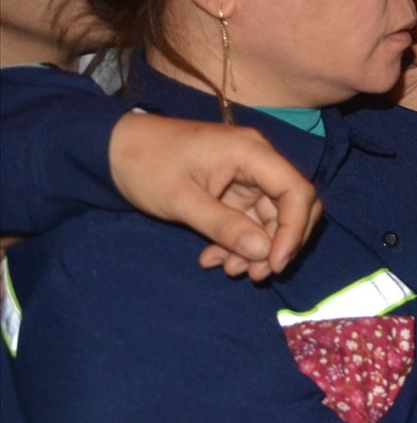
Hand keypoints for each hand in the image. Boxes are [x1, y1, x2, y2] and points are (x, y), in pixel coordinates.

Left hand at [108, 113, 321, 279]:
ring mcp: (247, 176)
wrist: (114, 148)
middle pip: (293, 206)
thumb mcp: (181, 200)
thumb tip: (264, 252)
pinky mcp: (235, 189)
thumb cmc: (146, 165)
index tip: (275, 263)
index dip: (294, 230)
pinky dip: (237, 242)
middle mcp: (258, 162)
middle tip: (256, 274)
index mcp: (251, 153)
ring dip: (255, 248)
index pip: (296, 191)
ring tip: (227, 269)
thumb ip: (224, 226)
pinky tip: (213, 258)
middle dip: (279, 243)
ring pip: (271, 218)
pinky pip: (249, 220)